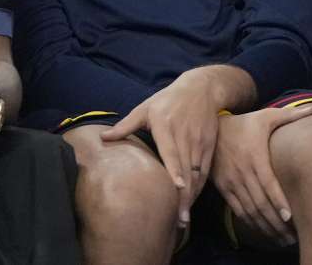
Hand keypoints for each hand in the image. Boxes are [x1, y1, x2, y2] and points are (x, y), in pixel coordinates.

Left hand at [101, 70, 225, 227]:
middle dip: (184, 197)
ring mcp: (199, 143)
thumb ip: (125, 125)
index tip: (178, 188)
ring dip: (192, 197)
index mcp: (166, 128)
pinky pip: (204, 172)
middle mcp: (185, 137)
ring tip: (184, 219)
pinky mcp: (209, 147)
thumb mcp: (144, 108)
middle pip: (186, 171)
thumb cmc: (167, 100)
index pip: (173, 152)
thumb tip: (102, 138)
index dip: (177, 171)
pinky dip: (199, 188)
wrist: (201, 89)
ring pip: (197, 175)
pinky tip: (191, 203)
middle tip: (179, 221)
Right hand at [211, 106, 311, 246]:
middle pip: (260, 203)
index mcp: (255, 157)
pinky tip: (263, 230)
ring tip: (281, 239)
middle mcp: (242, 172)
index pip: (268, 185)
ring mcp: (231, 181)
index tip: (290, 218)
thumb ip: (290, 115)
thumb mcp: (265, 117)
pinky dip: (250, 223)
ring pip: (249, 209)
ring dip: (265, 226)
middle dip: (276, 222)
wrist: (210, 128)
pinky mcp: (223, 187)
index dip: (279, 203)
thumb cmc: (244, 123)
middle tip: (292, 237)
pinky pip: (237, 209)